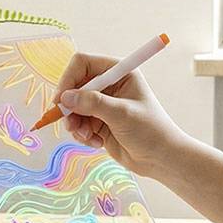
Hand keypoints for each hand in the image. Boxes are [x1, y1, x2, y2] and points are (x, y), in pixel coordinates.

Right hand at [52, 51, 186, 180]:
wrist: (161, 159)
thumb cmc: (150, 131)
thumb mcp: (122, 114)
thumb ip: (93, 103)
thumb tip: (65, 97)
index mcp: (119, 72)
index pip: (83, 63)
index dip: (68, 79)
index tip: (61, 100)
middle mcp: (109, 84)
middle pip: (74, 86)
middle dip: (69, 106)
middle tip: (70, 125)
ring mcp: (103, 103)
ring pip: (73, 107)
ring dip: (75, 123)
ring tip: (87, 137)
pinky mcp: (99, 121)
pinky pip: (78, 123)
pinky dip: (82, 134)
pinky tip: (97, 143)